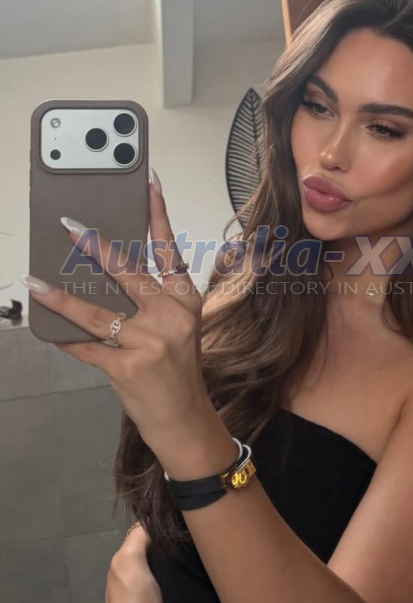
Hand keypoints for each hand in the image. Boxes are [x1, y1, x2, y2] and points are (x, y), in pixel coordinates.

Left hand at [22, 173, 215, 459]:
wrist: (186, 419)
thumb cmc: (178, 369)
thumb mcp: (177, 327)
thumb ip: (150, 299)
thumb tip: (103, 274)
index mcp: (185, 300)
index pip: (169, 249)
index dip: (158, 214)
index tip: (148, 182)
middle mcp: (170, 317)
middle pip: (127, 272)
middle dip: (95, 248)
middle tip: (70, 225)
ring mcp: (149, 343)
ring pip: (96, 312)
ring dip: (61, 297)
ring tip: (35, 281)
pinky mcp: (128, 368)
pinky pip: (86, 347)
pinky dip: (65, 338)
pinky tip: (46, 329)